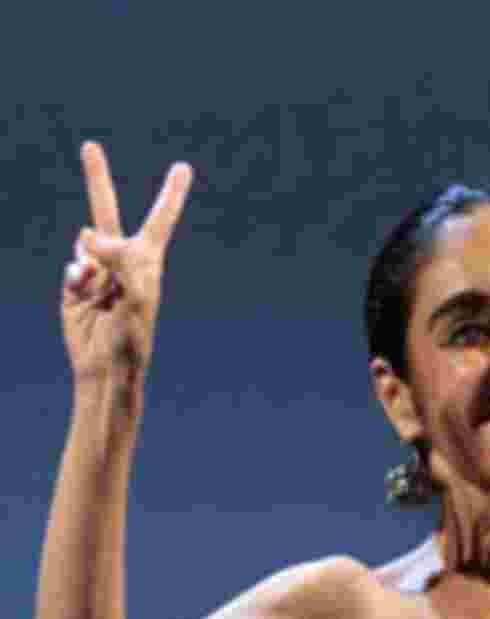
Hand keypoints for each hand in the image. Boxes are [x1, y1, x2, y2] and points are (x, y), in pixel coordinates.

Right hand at [61, 141, 192, 380]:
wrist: (106, 366)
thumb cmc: (133, 336)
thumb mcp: (137, 298)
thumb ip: (121, 261)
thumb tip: (88, 234)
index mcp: (147, 263)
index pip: (160, 221)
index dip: (171, 194)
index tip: (183, 167)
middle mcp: (122, 261)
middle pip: (107, 212)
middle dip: (97, 179)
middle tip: (89, 146)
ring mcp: (96, 270)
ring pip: (84, 246)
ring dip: (87, 262)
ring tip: (100, 293)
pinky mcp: (75, 284)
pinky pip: (71, 267)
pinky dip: (75, 278)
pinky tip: (84, 295)